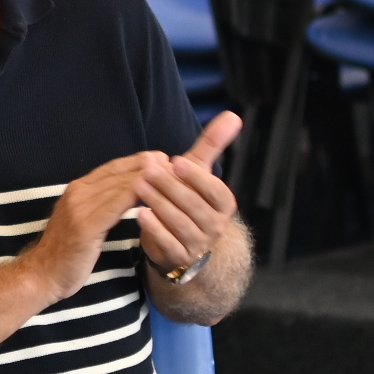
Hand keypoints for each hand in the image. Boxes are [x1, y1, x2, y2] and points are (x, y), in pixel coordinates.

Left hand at [129, 113, 240, 272]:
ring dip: (159, 204)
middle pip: (193, 205)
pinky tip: (140, 214)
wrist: (184, 239)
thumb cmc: (190, 198)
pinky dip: (155, 229)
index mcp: (223, 204)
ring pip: (180, 224)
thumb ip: (213, 145)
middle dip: (170, 187)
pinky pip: (169, 244)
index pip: (214, 190)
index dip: (196, 176)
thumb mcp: (200, 171)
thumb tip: (234, 115)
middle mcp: (215, 226)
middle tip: (148, 171)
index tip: (176, 160)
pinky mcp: (180, 257)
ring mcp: (198, 244)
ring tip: (139, 188)